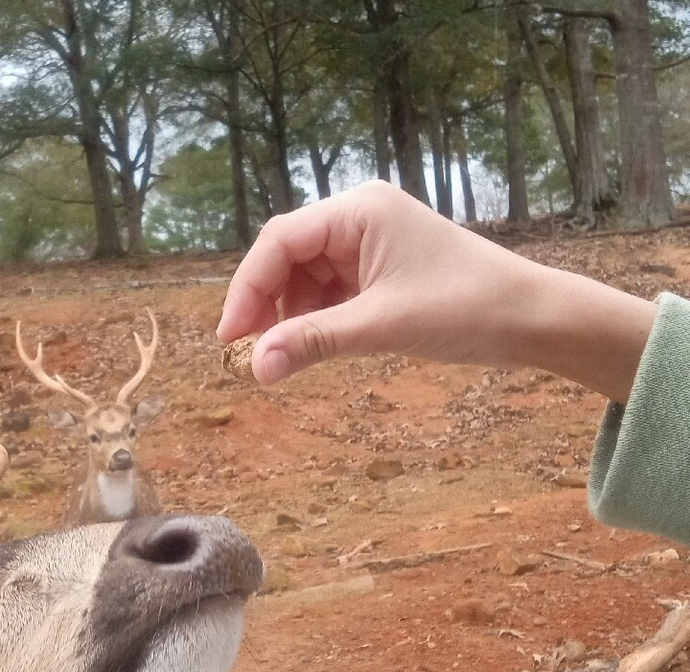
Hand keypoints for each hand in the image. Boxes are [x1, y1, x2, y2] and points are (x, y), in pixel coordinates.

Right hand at [216, 181, 655, 403]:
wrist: (533, 319)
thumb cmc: (466, 308)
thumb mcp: (381, 325)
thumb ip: (313, 342)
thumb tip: (254, 369)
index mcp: (358, 210)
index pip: (280, 241)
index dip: (247, 288)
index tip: (229, 337)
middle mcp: (359, 217)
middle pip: (287, 256)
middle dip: (266, 303)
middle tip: (251, 352)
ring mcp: (369, 243)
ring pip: (305, 277)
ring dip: (290, 315)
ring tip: (287, 355)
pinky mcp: (379, 269)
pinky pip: (330, 291)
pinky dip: (316, 319)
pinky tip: (313, 346)